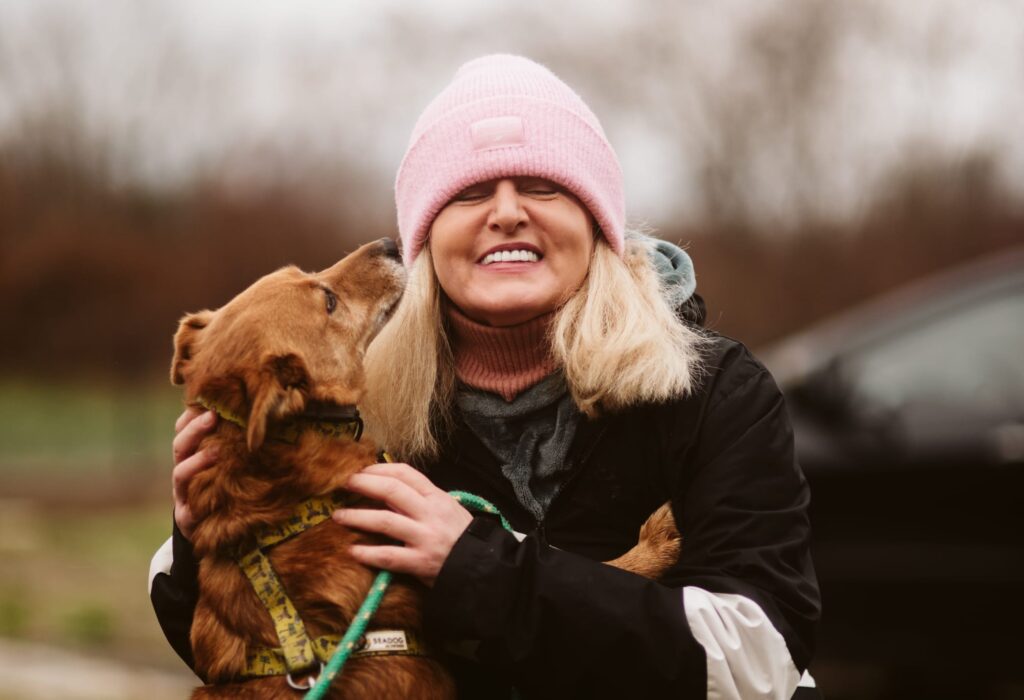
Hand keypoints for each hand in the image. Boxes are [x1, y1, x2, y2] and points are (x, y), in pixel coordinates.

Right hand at [171, 407, 217, 539]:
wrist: (210, 529)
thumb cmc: (222, 488)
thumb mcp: (225, 462)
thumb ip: (230, 441)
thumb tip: (252, 413)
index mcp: (190, 455)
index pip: (182, 429)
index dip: (191, 416)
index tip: (209, 403)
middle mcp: (182, 471)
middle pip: (180, 446)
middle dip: (194, 430)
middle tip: (213, 416)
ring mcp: (182, 494)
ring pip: (180, 474)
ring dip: (196, 461)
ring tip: (217, 451)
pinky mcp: (187, 518)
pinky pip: (189, 509)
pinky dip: (197, 502)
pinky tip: (211, 495)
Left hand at [333, 462, 472, 586]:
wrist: (482, 566)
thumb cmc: (461, 537)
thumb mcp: (447, 509)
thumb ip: (421, 500)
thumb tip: (387, 490)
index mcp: (437, 497)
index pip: (405, 473)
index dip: (379, 469)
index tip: (362, 470)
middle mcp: (430, 513)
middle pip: (391, 490)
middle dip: (363, 484)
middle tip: (344, 484)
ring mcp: (425, 538)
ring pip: (385, 521)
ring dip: (357, 517)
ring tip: (338, 516)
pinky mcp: (420, 562)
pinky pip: (389, 556)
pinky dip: (368, 553)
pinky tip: (352, 551)